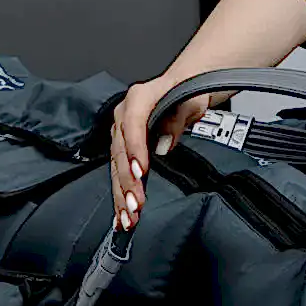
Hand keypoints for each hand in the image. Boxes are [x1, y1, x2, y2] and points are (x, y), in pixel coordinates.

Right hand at [109, 78, 210, 230]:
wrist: (182, 87)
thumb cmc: (186, 92)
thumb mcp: (189, 101)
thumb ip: (176, 120)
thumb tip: (164, 145)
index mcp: (137, 99)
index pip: (132, 126)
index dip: (135, 150)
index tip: (140, 172)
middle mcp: (123, 116)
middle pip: (120, 152)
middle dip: (127, 182)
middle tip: (135, 205)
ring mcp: (121, 133)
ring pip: (116, 167)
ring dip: (121, 195)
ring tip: (127, 218)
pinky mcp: (123, 148)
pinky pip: (118, 172)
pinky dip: (120, 194)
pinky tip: (120, 214)